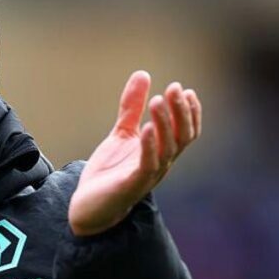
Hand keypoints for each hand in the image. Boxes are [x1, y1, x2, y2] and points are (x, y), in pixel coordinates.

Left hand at [68, 71, 201, 236]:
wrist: (88, 205)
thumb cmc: (110, 171)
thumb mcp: (121, 133)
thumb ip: (132, 107)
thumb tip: (143, 74)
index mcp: (162, 152)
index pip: (185, 131)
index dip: (189, 112)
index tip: (185, 90)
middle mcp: (161, 163)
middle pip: (182, 137)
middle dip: (181, 112)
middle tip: (175, 88)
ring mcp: (149, 175)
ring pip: (167, 149)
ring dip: (165, 123)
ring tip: (158, 101)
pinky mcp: (132, 184)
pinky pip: (147, 164)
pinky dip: (149, 146)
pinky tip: (147, 128)